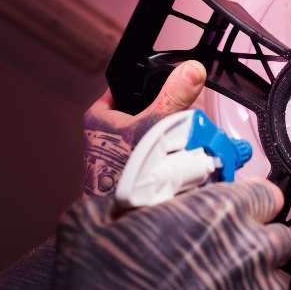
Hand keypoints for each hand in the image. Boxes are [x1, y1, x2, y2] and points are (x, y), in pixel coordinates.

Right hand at [17, 179, 290, 289]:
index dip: (250, 202)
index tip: (233, 212)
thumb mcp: (89, 224)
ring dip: (253, 283)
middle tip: (221, 254)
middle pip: (277, 238)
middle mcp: (251, 252)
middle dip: (255, 242)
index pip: (267, 194)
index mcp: (220, 213)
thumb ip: (125, 200)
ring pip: (274, 282)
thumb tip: (132, 200)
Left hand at [83, 60, 206, 197]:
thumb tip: (191, 71)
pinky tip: (182, 160)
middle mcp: (105, 134)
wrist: (123, 219)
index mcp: (99, 116)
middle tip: (186, 116)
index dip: (149, 82)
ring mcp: (118, 155)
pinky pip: (156, 156)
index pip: (126, 86)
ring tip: (186, 141)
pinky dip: (170, 157)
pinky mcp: (131, 172)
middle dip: (168, 115)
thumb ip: (174, 97)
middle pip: (144, 110)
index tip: (170, 84)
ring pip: (153, 135)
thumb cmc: (124, 174)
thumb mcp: (153, 125)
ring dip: (172, 138)